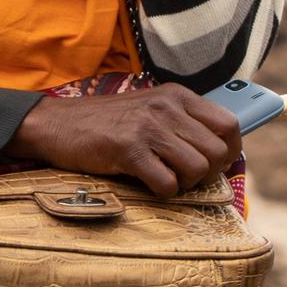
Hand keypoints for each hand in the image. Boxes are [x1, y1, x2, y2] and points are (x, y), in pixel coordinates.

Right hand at [3, 83, 242, 196]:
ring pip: (198, 169)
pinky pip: (168, 184)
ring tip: (164, 177)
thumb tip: (221, 152)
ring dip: (185, 183)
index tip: (216, 163)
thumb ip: (182, 122)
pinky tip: (146, 182)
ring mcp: (148, 128)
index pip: (229, 124)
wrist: (56, 124)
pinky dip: (162, 191)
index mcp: (177, 95)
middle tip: (185, 176)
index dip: (230, 151)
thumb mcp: (149, 109)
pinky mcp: (129, 150)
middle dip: (208, 173)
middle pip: (218, 152)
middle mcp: (166, 107)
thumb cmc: (106, 122)